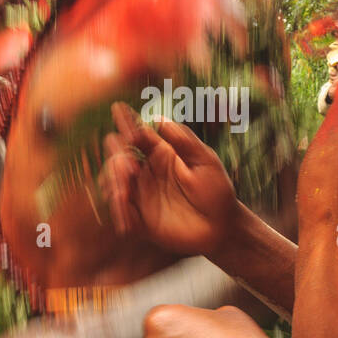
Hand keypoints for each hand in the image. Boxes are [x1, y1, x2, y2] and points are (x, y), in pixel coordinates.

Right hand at [101, 102, 239, 257]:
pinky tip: (121, 203)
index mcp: (161, 155)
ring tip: (123, 186)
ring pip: (115, 182)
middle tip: (128, 158)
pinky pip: (122, 213)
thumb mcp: (205, 162)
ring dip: (114, 180)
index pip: (138, 135)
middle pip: (120, 156)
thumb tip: (159, 118)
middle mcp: (147, 173)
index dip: (127, 122)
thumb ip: (184, 141)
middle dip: (117, 152)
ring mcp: (142, 196)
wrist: (223, 229)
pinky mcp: (141, 220)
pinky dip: (118, 208)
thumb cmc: (217, 191)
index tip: (118, 109)